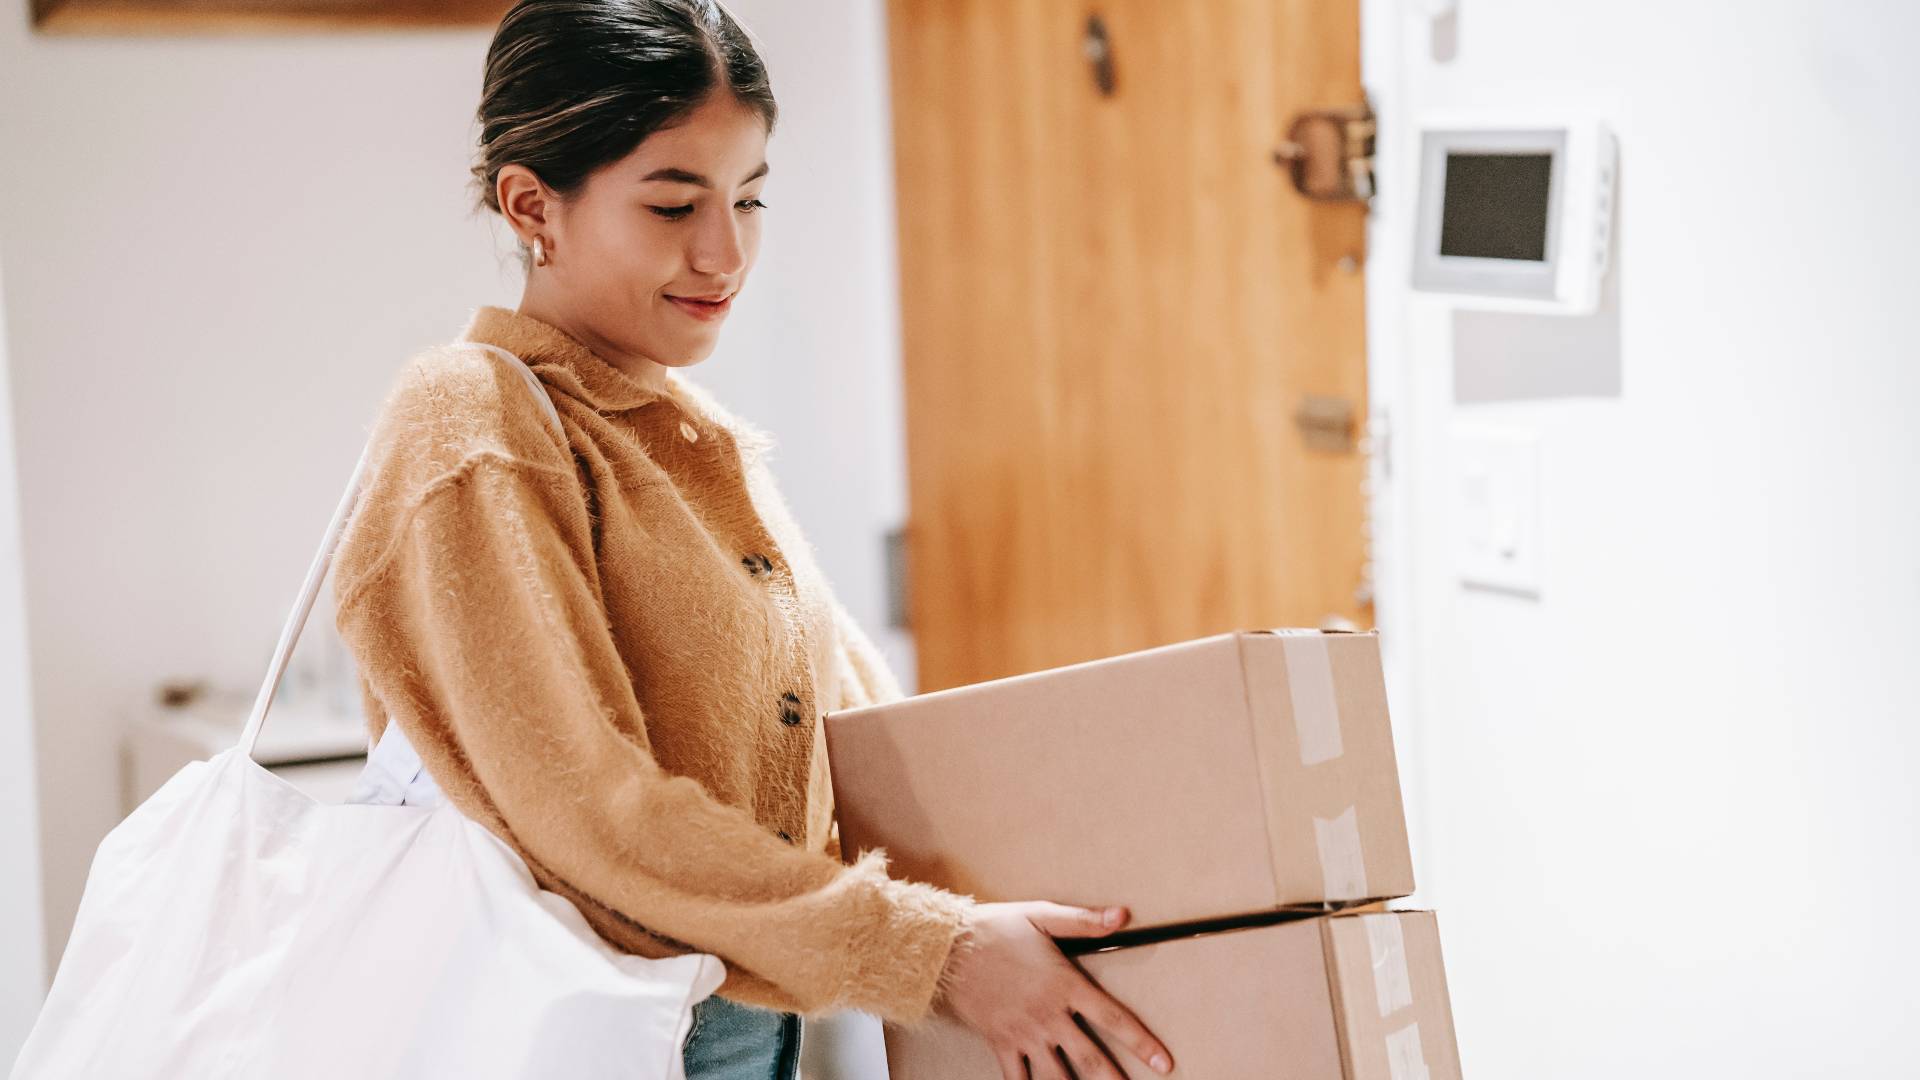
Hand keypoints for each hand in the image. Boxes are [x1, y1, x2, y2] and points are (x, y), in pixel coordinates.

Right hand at [937, 901, 1173, 1079]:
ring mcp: (1024, 1033)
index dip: (1141, 1043)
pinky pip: (1017, 1079)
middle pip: (1090, 1059)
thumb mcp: (1041, 916)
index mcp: (1065, 985)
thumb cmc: (996, 928)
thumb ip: (1083, 920)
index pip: (1113, 1019)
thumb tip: (1122, 915)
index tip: (1164, 1063)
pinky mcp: (1001, 1043)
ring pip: (1056, 1077)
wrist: (947, 948)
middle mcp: (1048, 1015)